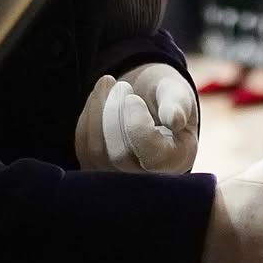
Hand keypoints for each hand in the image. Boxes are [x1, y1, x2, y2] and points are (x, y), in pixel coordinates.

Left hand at [74, 65, 198, 173]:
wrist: (148, 100)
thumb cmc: (167, 97)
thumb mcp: (177, 94)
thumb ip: (178, 104)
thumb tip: (174, 119)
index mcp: (176, 160)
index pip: (151, 156)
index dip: (136, 126)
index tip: (132, 97)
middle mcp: (149, 179)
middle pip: (119, 157)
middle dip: (113, 113)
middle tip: (121, 85)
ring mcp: (120, 177)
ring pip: (96, 153)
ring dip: (97, 111)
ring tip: (108, 83)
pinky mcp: (98, 169)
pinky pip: (84, 147)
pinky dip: (87, 117)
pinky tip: (100, 97)